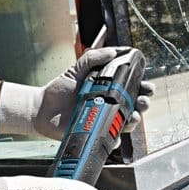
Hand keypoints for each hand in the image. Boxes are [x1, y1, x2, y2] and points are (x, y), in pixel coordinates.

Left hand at [0, 47, 154, 139]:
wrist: (41, 109)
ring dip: (136, 118)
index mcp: (108, 88)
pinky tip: (116, 132)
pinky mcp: (96, 133)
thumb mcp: (75, 69)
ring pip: (127, 122)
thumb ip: (92, 58)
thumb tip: (112, 51)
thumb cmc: (59, 89)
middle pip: (134, 105)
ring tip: (134, 114)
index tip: (147, 85)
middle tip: (142, 99)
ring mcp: (103, 120)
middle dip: (143, 102)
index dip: (143, 86)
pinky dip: (116, 136)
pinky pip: (111, 138)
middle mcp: (109, 104)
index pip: (131, 87)